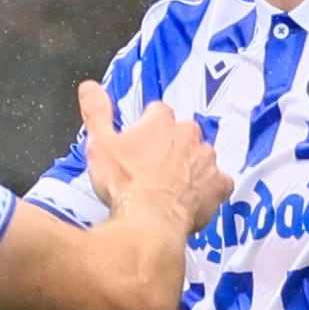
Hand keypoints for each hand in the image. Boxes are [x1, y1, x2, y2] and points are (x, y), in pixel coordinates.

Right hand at [80, 85, 231, 232]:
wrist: (149, 222)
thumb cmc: (124, 185)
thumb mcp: (100, 145)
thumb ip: (97, 113)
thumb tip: (89, 87)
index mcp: (160, 122)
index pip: (157, 112)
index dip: (146, 127)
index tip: (138, 144)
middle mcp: (188, 134)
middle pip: (182, 132)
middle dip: (170, 145)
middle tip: (152, 168)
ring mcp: (206, 159)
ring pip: (201, 155)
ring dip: (190, 165)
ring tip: (171, 186)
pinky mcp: (219, 185)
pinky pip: (219, 182)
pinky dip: (209, 188)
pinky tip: (194, 198)